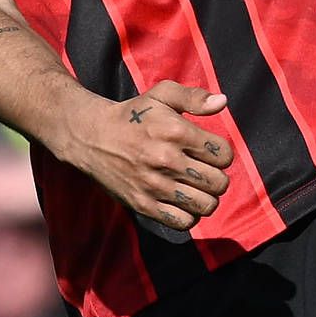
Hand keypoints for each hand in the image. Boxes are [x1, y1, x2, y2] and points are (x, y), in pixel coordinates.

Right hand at [59, 81, 233, 229]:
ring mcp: (155, 185)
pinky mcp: (143, 204)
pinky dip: (189, 215)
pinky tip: (182, 201)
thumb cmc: (133, 115)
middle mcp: (167, 160)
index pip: (224, 155)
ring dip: (207, 197)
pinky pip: (183, 221)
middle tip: (204, 171)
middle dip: (217, 177)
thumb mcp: (161, 95)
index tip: (209, 152)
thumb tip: (223, 102)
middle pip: (219, 182)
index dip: (222, 154)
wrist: (92, 137)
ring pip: (206, 205)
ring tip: (196, 187)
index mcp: (176, 132)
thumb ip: (194, 97)